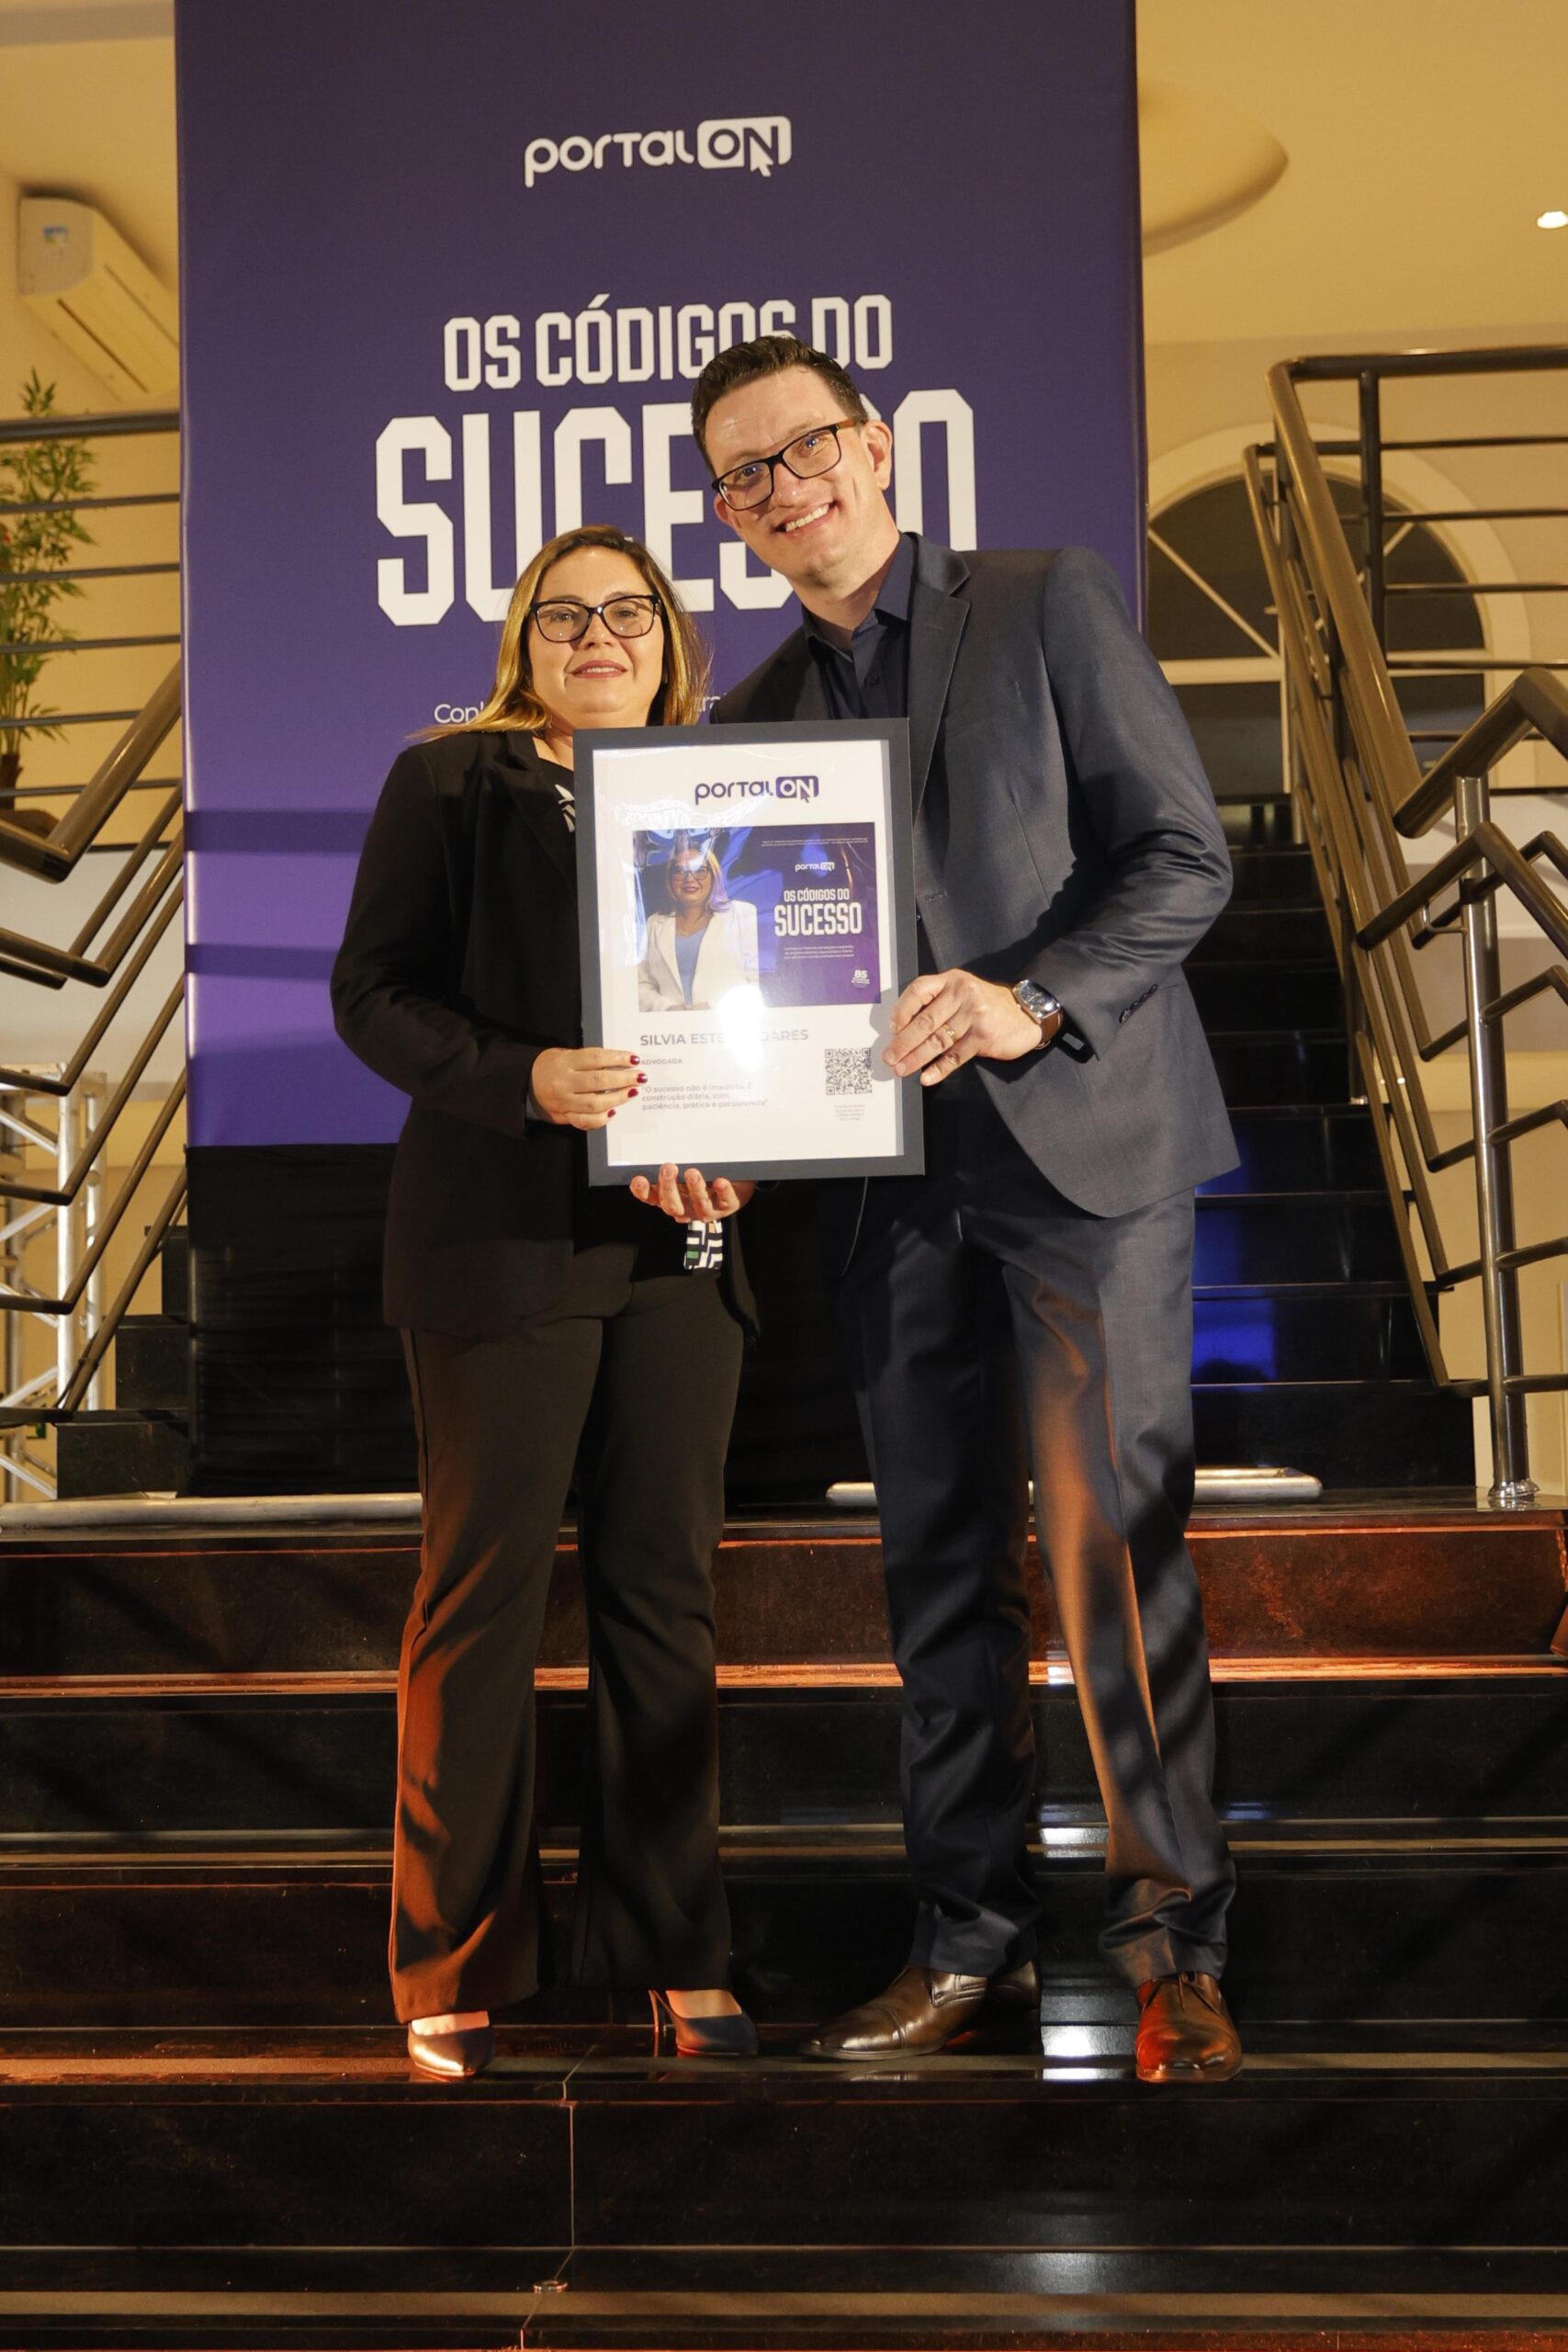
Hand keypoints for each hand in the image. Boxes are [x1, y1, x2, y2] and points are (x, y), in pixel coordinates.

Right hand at [530, 1047, 642, 1129]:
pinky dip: (601, 1118)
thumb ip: (588, 1060)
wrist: (525, 1083)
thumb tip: (619, 1063)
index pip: (596, 1058)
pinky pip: (585, 1121)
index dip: (617, 1058)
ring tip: (632, 1091)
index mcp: (565, 1062)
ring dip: (618, 1098)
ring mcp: (564, 1101)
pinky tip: (614, 1111)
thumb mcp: (565, 1055)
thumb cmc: (552, 1066)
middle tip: (640, 1077)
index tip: (634, 1059)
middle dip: (623, 1079)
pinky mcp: (564, 1116)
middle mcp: (564, 1082)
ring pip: (595, 1103)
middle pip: (599, 1081)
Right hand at [629, 1164, 755, 1220]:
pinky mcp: (728, 1206)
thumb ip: (674, 1158)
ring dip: (695, 1189)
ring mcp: (707, 1210)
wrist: (736, 1180)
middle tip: (668, 1168)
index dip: (643, 1192)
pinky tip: (721, 1181)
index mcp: (671, 1198)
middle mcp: (686, 1208)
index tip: (638, 1178)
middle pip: (672, 1205)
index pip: (651, 1198)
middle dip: (669, 1187)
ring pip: (699, 1205)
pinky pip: (726, 1202)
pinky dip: (723, 1192)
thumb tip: (659, 1135)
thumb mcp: (685, 1165)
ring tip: (692, 1172)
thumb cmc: (703, 1171)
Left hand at [885, 969, 1056, 1084]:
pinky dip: (939, 1068)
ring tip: (902, 1069)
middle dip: (903, 1042)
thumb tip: (903, 1028)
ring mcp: (974, 1015)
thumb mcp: (963, 992)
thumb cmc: (988, 1005)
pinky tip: (927, 1077)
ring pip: (937, 1040)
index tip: (892, 1028)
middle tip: (889, 1057)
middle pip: (925, 1021)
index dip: (901, 1010)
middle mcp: (962, 994)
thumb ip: (938, 1002)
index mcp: (952, 981)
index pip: (918, 990)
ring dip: (916, 1058)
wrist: (1026, 1013)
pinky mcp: (983, 1036)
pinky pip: (955, 1056)